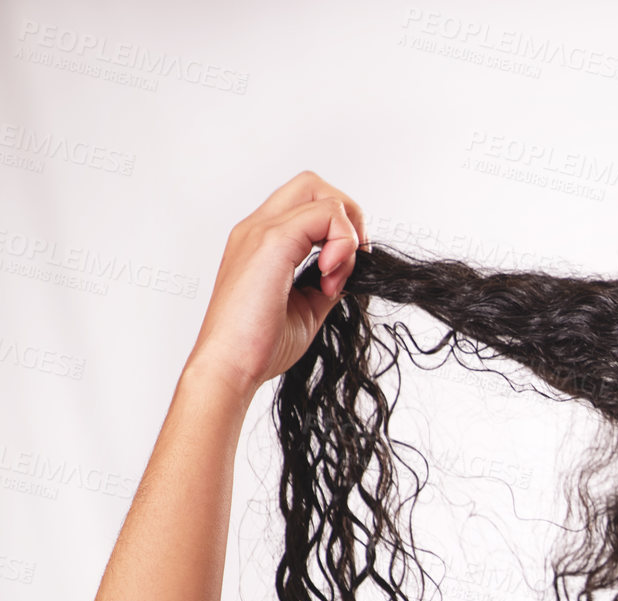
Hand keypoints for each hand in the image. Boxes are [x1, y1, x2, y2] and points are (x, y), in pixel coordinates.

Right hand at [183, 171, 367, 399]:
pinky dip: (342, 243)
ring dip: (345, 233)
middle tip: (351, 260)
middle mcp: (257, 228)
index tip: (342, 274)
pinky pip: (324, 214)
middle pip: (313, 184)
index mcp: (262, 241)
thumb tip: (355, 269)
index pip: (307, 205)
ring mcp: (261, 231)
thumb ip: (330, 279)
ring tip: (335, 277)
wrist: (230, 366)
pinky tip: (331, 280)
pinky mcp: (271, 242)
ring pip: (320, 192)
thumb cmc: (260, 344)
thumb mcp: (309, 305)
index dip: (339, 231)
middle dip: (347, 215)